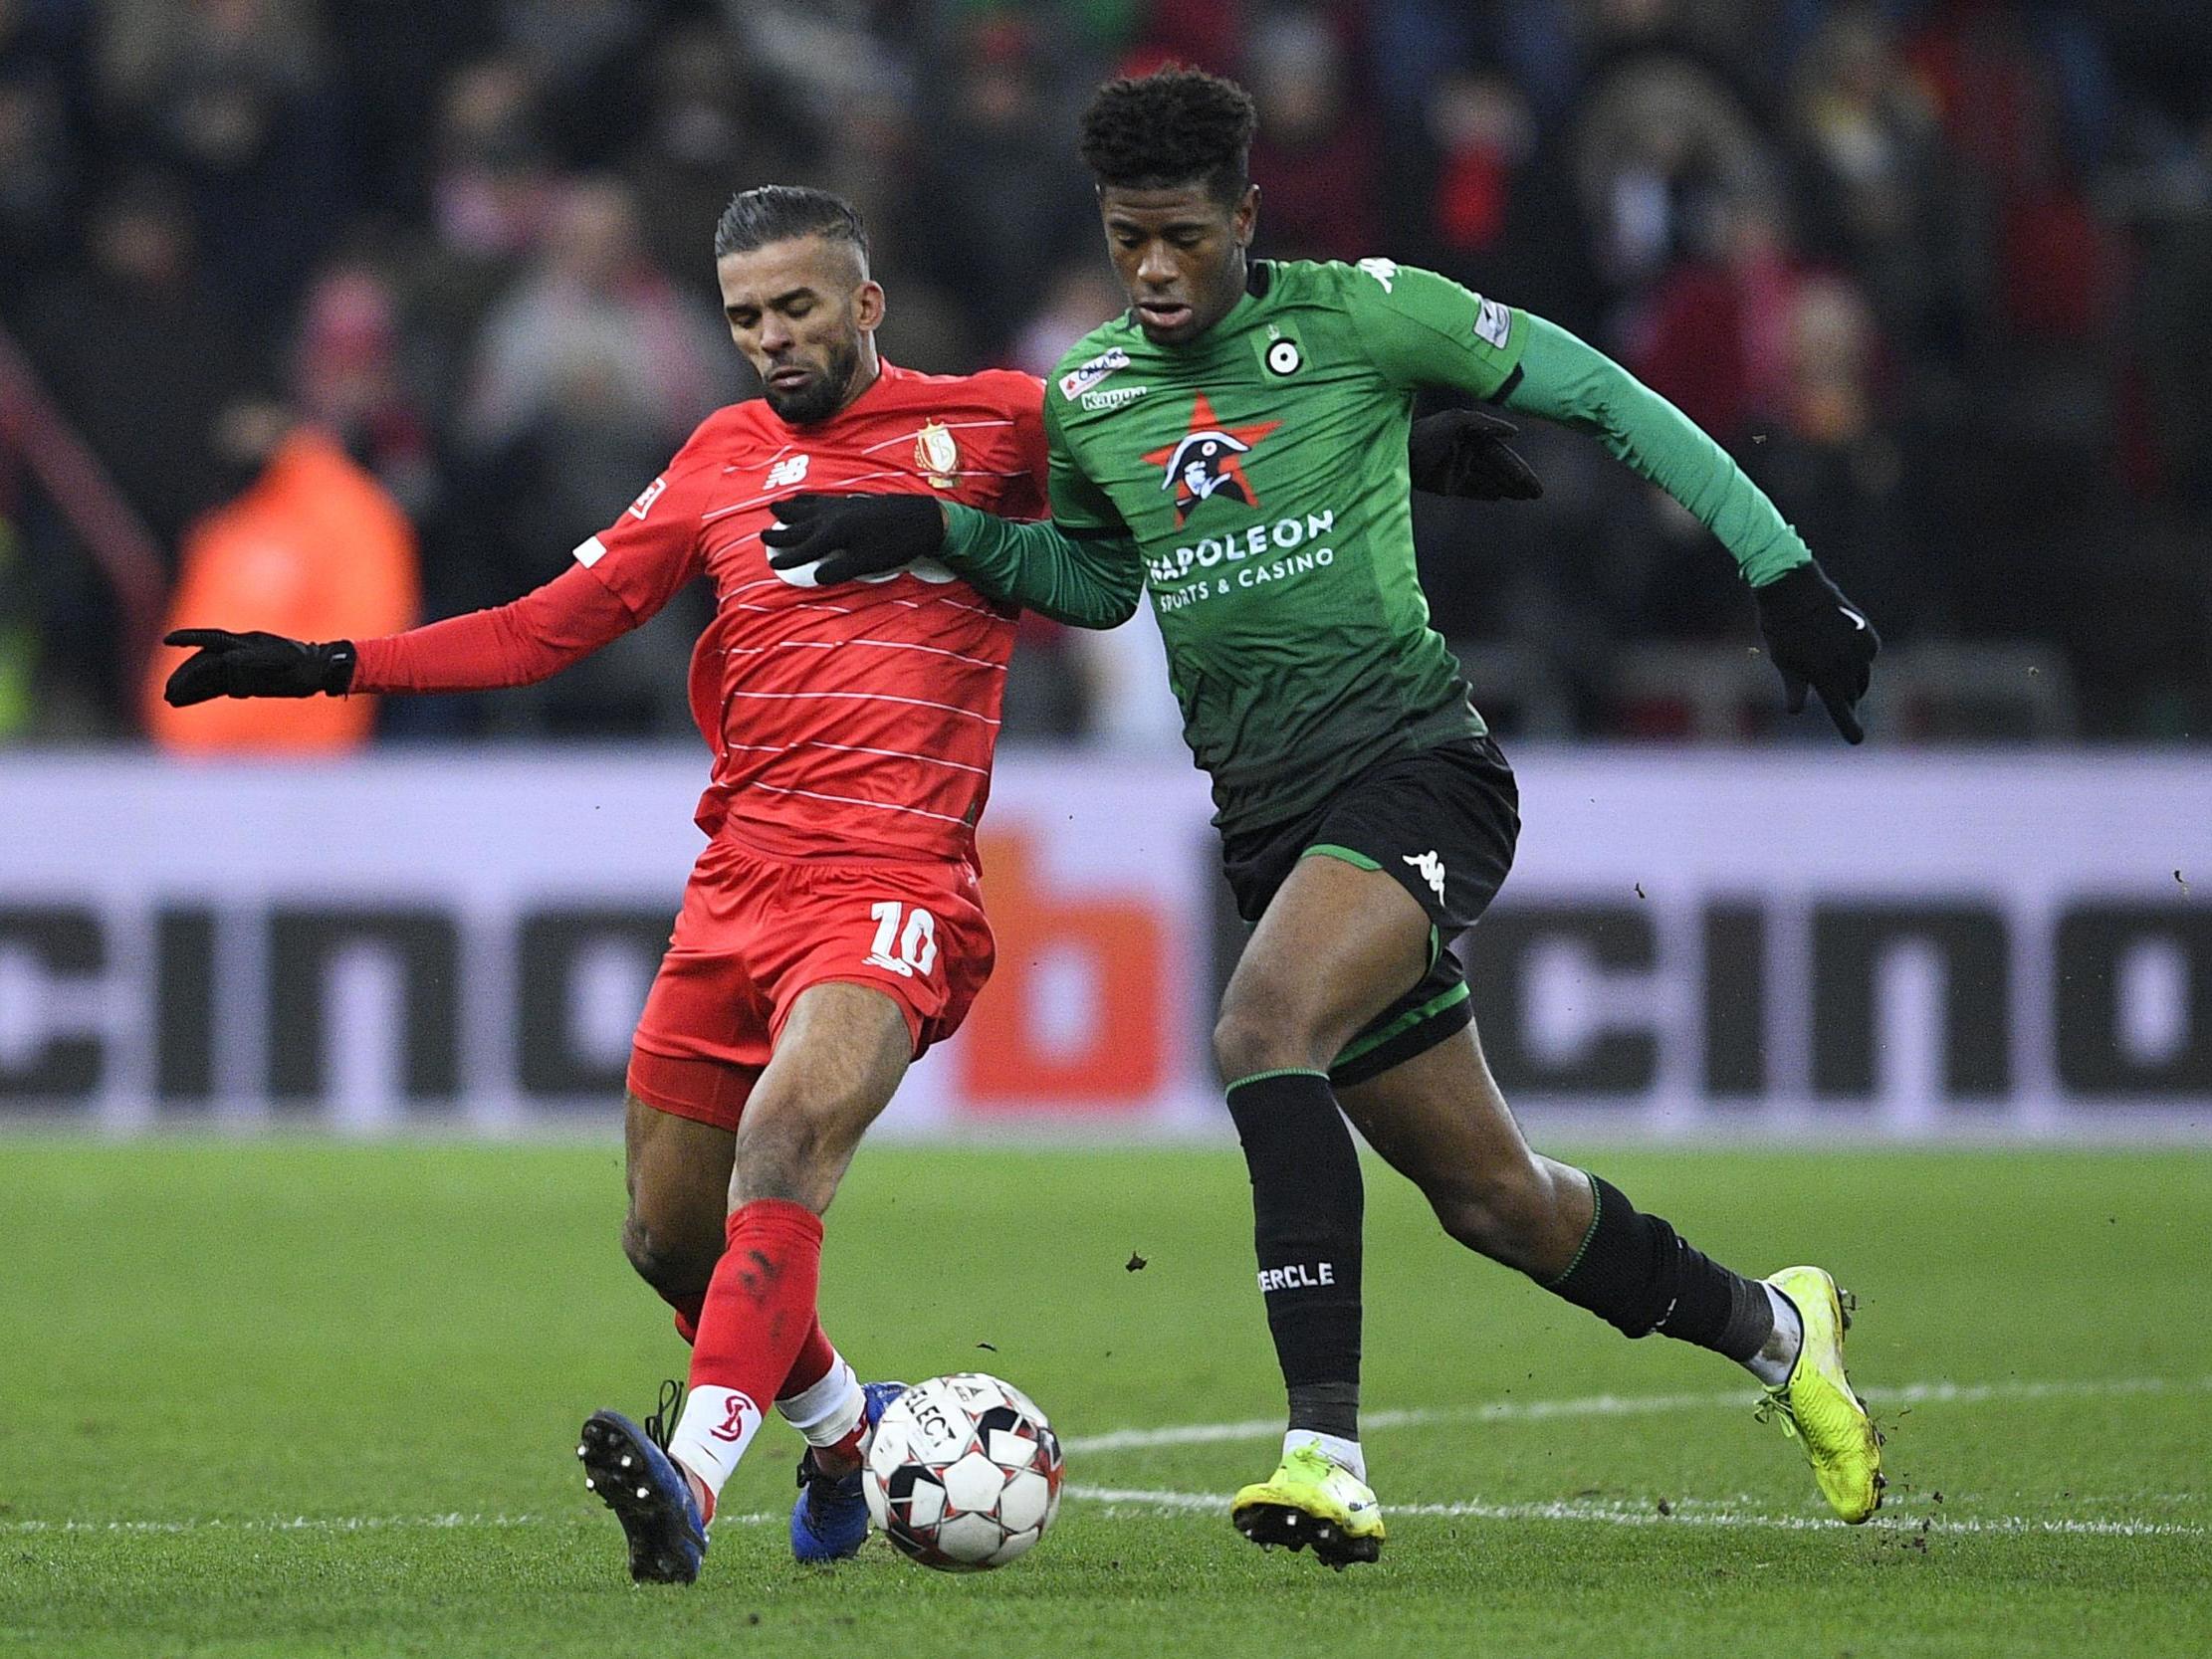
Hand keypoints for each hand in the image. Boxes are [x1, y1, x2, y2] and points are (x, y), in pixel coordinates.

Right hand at [163, 629, 356, 705]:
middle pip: (205, 662)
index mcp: (245, 643)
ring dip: (190, 688)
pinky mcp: (245, 682)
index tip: (167, 640)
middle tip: (168, 692)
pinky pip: (219, 688)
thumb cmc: (303, 664)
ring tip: (170, 699)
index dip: (189, 638)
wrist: (320, 671)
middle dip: (186, 676)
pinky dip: (202, 694)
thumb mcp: (282, 662)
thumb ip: (255, 661)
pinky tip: (187, 701)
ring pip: (209, 677)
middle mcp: (239, 653)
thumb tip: (227, 662)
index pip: (212, 639)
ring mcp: (241, 668)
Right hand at [761, 492, 946, 584]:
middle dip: (780, 533)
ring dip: (790, 510)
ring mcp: (841, 506)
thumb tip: (816, 576)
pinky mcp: (851, 501)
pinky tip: (807, 499)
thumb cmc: (894, 544)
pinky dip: (809, 499)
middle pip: (799, 526)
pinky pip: (821, 499)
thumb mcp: (866, 563)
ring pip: (808, 508)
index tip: (772, 563)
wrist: (918, 519)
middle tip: (762, 536)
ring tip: (775, 508)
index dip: (787, 558)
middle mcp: (832, 517)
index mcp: (834, 534)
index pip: (803, 549)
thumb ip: (839, 571)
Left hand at [1407, 409, 1542, 500]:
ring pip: (1488, 481)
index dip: (1519, 470)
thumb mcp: (1456, 421)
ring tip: (1525, 498)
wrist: (1398, 452)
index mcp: (1473, 437)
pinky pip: (1471, 490)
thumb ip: (1486, 423)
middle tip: (1537, 495)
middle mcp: (1468, 453)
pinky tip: (1501, 497)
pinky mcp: (1447, 486)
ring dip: (1507, 488)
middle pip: (1499, 470)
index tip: (1533, 485)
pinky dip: (1485, 493)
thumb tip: (1514, 432)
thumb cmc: (1427, 432)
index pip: (1502, 456)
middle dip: (1519, 482)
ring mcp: (1458, 470)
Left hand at [1752, 563, 1878, 742]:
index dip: (1849, 727)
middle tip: (1840, 704)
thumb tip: (1795, 712)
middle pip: (1851, 696)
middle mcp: (1846, 667)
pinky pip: (1867, 656)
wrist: (1796, 590)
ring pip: (1861, 678)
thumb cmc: (1782, 629)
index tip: (1857, 740)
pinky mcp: (1868, 636)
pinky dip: (1858, 659)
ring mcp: (1860, 651)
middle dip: (1845, 701)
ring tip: (1837, 675)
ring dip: (1852, 682)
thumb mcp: (1783, 660)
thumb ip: (1795, 687)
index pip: (1840, 711)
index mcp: (1823, 678)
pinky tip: (1843, 650)